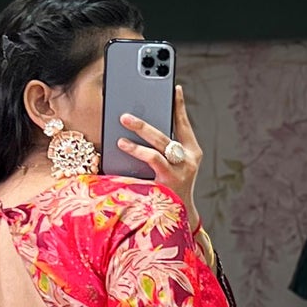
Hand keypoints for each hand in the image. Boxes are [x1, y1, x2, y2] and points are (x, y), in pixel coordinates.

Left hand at [117, 85, 202, 229]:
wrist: (181, 219)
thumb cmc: (175, 185)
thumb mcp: (178, 163)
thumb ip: (168, 145)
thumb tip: (148, 121)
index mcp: (192, 153)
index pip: (184, 125)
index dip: (178, 106)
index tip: (174, 87)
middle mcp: (187, 164)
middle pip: (163, 139)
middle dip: (143, 126)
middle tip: (124, 116)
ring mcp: (176, 179)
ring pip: (154, 157)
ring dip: (136, 148)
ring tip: (120, 142)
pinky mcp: (163, 194)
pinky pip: (141, 181)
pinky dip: (127, 175)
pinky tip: (114, 170)